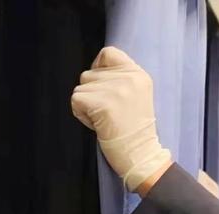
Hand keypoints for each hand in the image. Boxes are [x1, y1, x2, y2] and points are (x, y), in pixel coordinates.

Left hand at [71, 47, 171, 191]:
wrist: (142, 155)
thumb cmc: (136, 131)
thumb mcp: (137, 95)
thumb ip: (121, 79)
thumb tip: (95, 71)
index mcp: (139, 74)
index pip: (108, 53)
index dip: (100, 69)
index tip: (106, 89)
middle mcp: (129, 77)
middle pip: (90, 74)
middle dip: (94, 93)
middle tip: (111, 113)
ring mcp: (116, 90)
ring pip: (81, 87)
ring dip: (87, 104)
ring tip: (106, 119)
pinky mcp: (102, 104)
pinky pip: (76, 100)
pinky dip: (82, 115)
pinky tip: (99, 125)